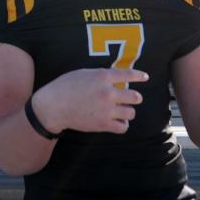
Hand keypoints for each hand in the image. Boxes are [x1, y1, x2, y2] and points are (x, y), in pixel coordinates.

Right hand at [33, 68, 147, 134]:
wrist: (53, 106)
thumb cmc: (65, 87)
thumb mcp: (83, 73)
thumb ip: (101, 76)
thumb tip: (115, 79)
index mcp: (102, 76)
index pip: (128, 75)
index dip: (138, 76)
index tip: (145, 77)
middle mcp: (107, 92)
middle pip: (135, 97)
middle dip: (135, 98)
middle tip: (131, 99)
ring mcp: (107, 109)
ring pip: (131, 113)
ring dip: (127, 112)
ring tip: (121, 111)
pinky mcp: (104, 124)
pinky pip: (123, 127)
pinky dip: (122, 124)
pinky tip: (117, 121)